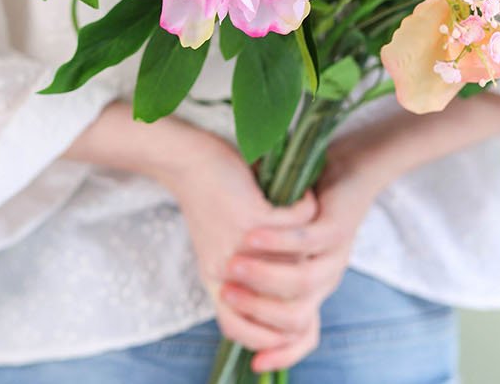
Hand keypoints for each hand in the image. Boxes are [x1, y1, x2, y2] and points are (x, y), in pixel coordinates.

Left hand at [65, 107, 319, 364]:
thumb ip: (246, 279)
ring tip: (312, 221)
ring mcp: (240, 250)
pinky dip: (306, 210)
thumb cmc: (208, 202)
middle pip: (287, 308)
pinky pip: (297, 226)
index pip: (252, 335)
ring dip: (311, 241)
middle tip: (314, 251)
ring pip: (299, 264)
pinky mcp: (251, 220)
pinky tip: (304, 196)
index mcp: (218, 287)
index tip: (304, 307)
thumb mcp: (219, 250)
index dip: (283, 339)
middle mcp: (227, 276)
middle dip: (308, 281)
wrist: (185, 160)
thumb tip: (287, 300)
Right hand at [220, 132, 383, 372]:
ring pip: (302, 281)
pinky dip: (277, 240)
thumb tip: (224, 304)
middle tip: (224, 291)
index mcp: (311, 288)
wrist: (322, 158)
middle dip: (258, 309)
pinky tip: (251, 231)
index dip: (277, 351)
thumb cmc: (284, 202)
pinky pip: (306, 239)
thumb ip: (253, 273)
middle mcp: (326, 278)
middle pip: (297, 317)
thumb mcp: (265, 244)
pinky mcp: (335, 224)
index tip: (250, 358)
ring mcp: (334, 254)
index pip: (301, 336)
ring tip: (231, 264)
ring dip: (264, 277)